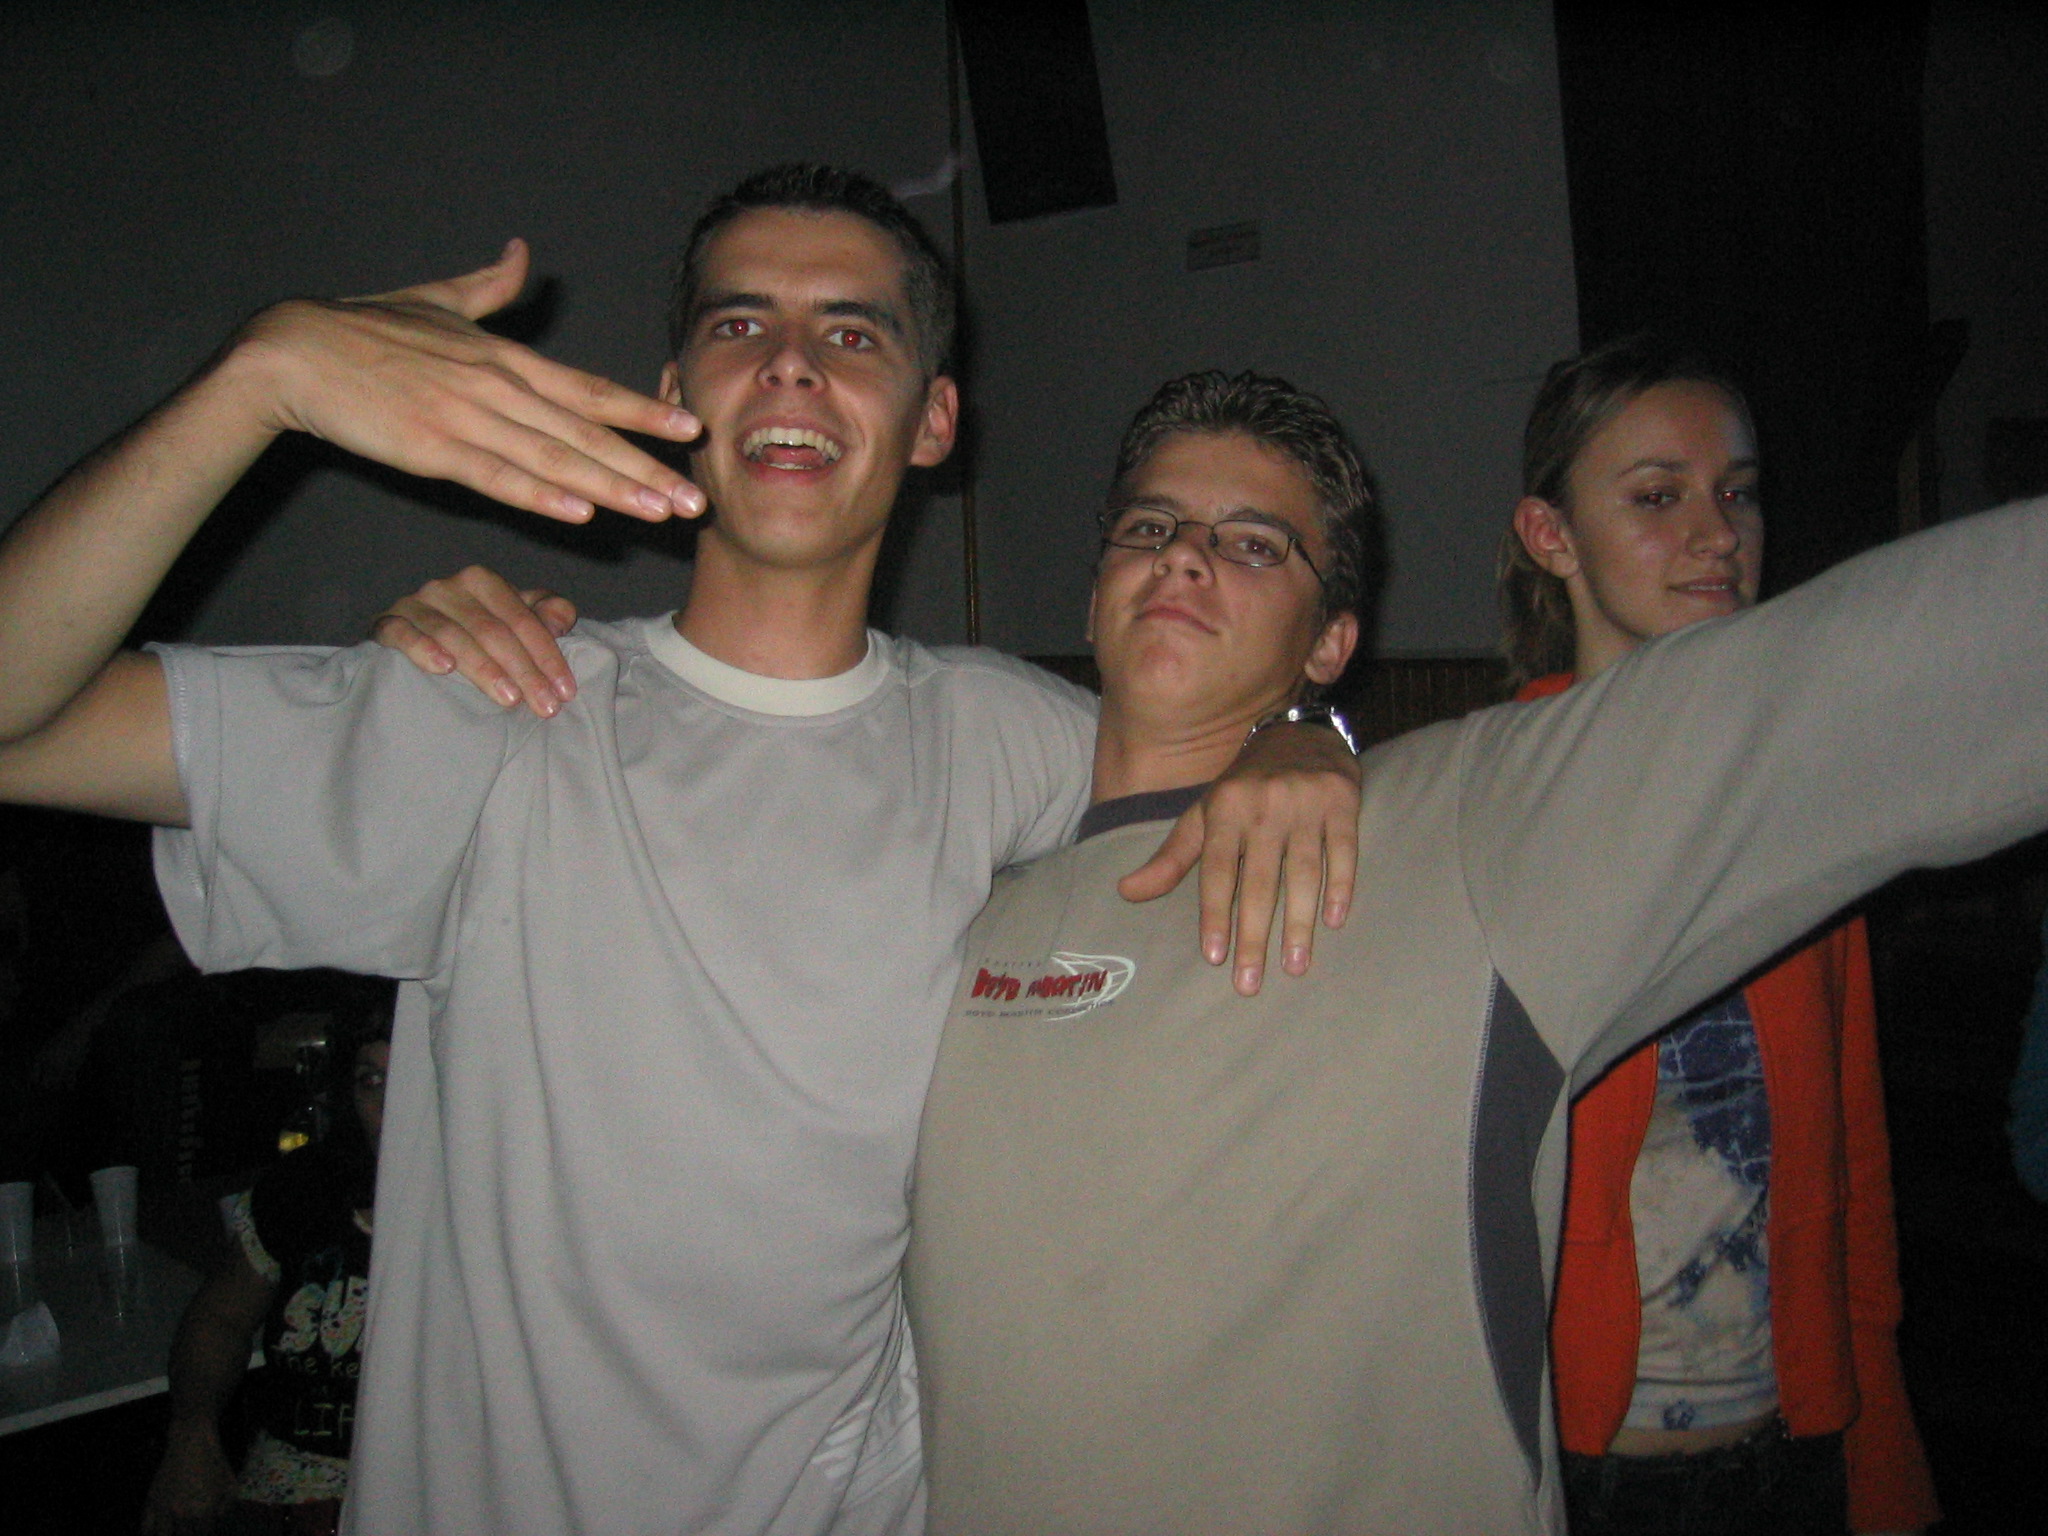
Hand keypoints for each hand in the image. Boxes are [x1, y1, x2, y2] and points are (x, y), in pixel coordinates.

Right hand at [140, 1419, 236, 1534]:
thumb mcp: (230, 1484)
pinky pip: (146, 1527)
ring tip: (173, 1531)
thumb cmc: (215, 1462)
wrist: (191, 1443)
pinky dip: (150, 1533)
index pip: (202, 1535)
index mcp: (204, 1512)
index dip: (203, 1533)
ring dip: (168, 1534)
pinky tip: (156, 1532)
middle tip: (189, 1529)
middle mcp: (182, 1514)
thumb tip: (216, 1520)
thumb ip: (226, 1508)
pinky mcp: (151, 1501)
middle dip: (187, 1534)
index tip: (203, 1529)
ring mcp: (164, 1509)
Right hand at [225, 239, 704, 525]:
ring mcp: (467, 419)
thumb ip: (489, 287)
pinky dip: (540, 494)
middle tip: (695, 498)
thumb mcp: (438, 302)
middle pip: (586, 433)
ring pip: (554, 460)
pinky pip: (497, 477)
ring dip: (611, 488)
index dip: (643, 411)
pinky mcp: (432, 449)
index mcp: (504, 358)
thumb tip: (522, 254)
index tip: (689, 430)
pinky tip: (580, 512)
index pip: (590, 390)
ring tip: (658, 512)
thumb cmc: (365, 329)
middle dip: (646, 467)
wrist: (294, 351)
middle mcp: (497, 387)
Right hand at [373, 565, 579, 716]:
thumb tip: (562, 620)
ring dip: (484, 669)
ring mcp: (415, 604)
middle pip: (492, 631)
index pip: (521, 619)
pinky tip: (444, 668)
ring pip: (454, 635)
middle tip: (545, 707)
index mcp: (483, 582)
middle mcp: (448, 587)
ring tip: (509, 699)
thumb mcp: (517, 619)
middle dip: (524, 671)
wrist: (417, 638)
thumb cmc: (478, 632)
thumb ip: (547, 614)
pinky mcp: (387, 623)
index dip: (547, 655)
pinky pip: (402, 634)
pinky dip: (423, 649)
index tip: (565, 692)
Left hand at [1120, 721, 1362, 994]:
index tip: (1215, 957)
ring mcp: (1305, 803)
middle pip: (1259, 881)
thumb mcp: (1203, 815)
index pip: (1217, 870)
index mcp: (1224, 808)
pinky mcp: (1342, 802)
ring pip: (1303, 872)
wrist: (1299, 732)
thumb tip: (1125, 892)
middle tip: (1250, 983)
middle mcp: (1263, 806)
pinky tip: (1334, 922)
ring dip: (1299, 923)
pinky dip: (1340, 886)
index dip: (1215, 914)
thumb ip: (1171, 858)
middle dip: (1253, 935)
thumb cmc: (1244, 787)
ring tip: (1294, 966)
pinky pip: (1343, 851)